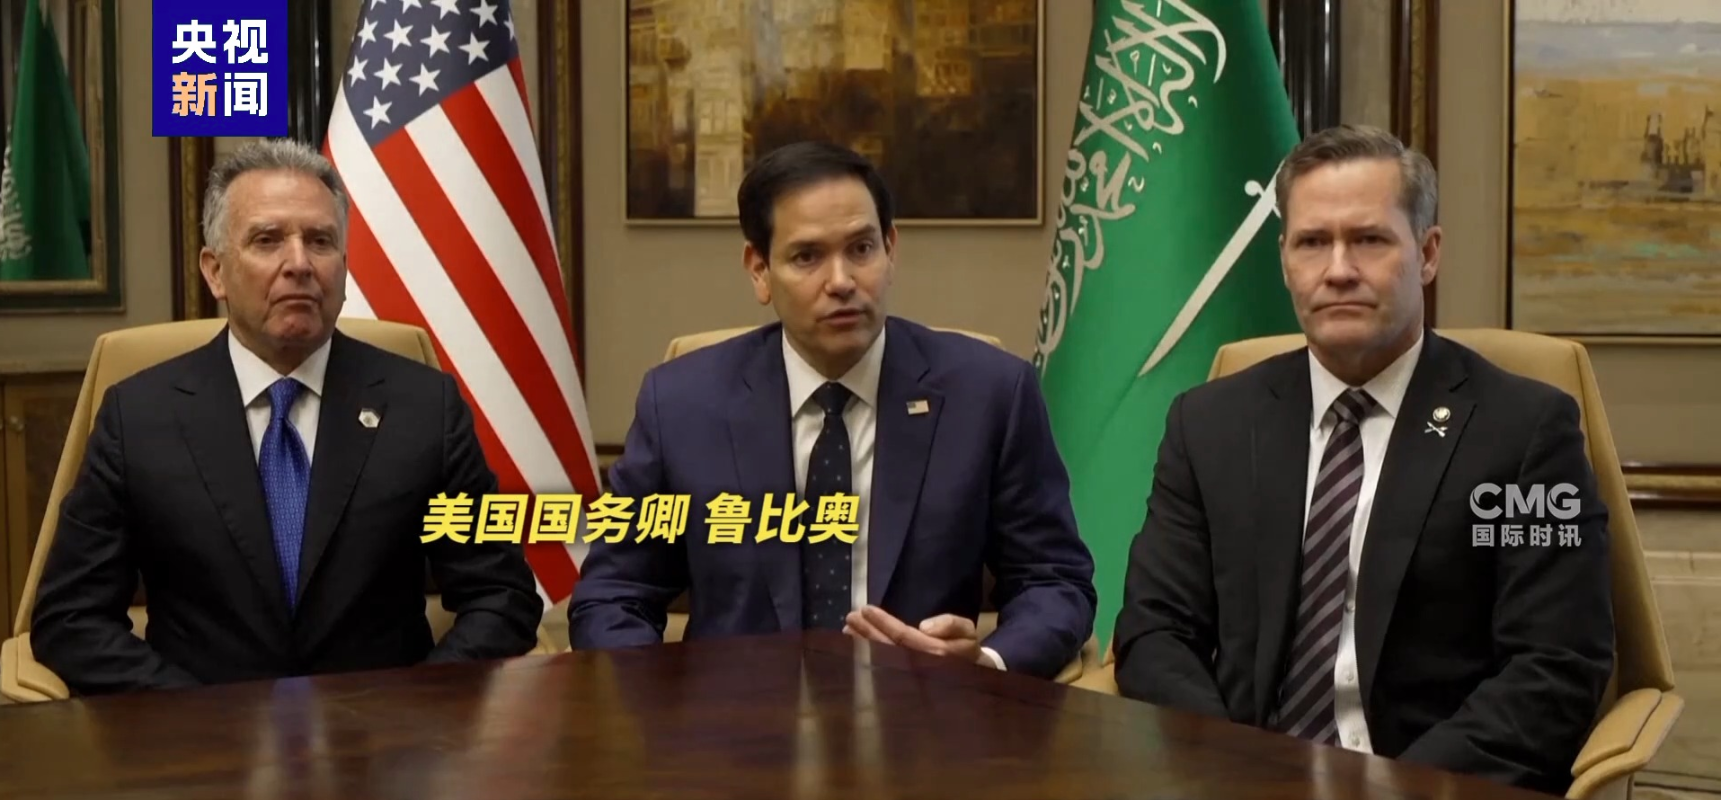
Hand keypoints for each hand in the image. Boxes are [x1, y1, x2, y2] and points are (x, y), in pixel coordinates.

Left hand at [843, 605, 983, 664]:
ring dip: (862, 645)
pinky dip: (867, 657)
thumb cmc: (966, 648)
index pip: (903, 636)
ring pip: (881, 660)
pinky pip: (882, 668)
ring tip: (848, 630)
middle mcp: (920, 666)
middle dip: (867, 633)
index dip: (883, 623)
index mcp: (935, 653)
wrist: (975, 675)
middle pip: (887, 648)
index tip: (866, 609)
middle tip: (851, 617)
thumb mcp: (967, 631)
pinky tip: (855, 647)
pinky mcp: (904, 682)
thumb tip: (924, 627)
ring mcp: (910, 676)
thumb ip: (949, 624)